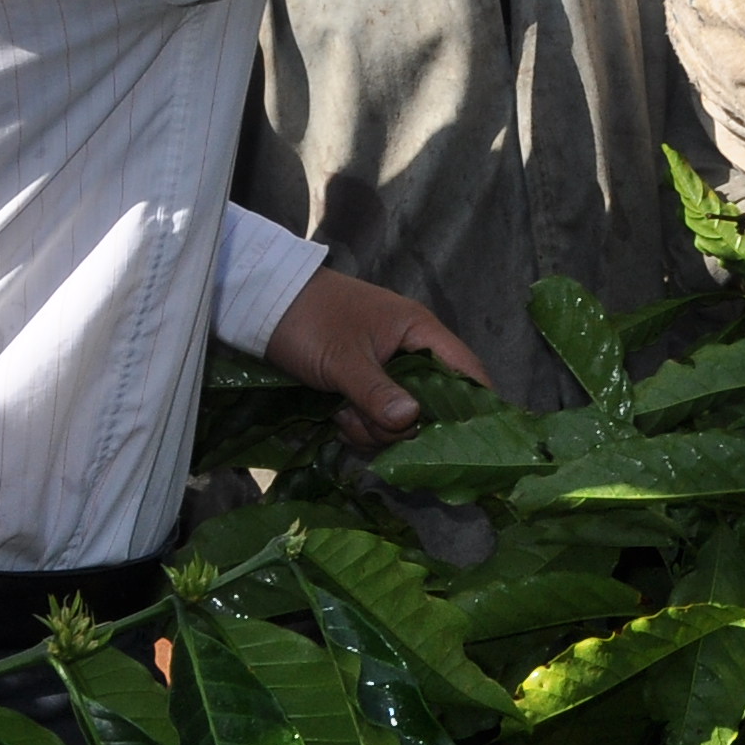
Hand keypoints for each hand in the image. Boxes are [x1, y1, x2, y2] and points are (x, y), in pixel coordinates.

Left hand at [264, 267, 493, 448]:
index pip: (468, 370)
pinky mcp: (366, 386)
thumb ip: (377, 391)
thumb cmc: (312, 322)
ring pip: (401, 419)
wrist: (266, 306)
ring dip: (374, 429)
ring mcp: (388, 372)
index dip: (478, 403)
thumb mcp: (343, 359)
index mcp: (420, 333)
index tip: (473, 438)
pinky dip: (360, 427)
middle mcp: (412, 353)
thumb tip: (412, 422)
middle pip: (432, 406)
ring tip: (343, 415)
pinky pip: (378, 420)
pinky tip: (337, 417)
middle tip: (369, 423)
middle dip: (401, 426)